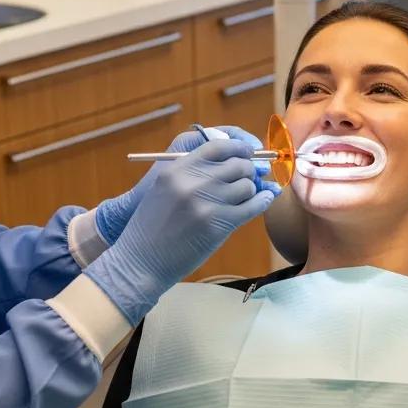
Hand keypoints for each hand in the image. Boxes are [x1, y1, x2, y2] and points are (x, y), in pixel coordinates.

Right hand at [94, 125, 272, 244]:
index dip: (239, 147)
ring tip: (247, 195)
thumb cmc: (152, 225)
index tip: (248, 151)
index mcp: (178, 168)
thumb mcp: (164, 187)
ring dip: (251, 189)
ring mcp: (208, 203)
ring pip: (247, 185)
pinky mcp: (219, 224)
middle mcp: (194, 181)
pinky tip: (265, 199)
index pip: (218, 146)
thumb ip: (192, 172)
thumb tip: (232, 161)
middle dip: (248, 170)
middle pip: (238, 164)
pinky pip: (252, 206)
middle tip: (251, 176)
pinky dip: (262, 201)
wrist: (141, 260)